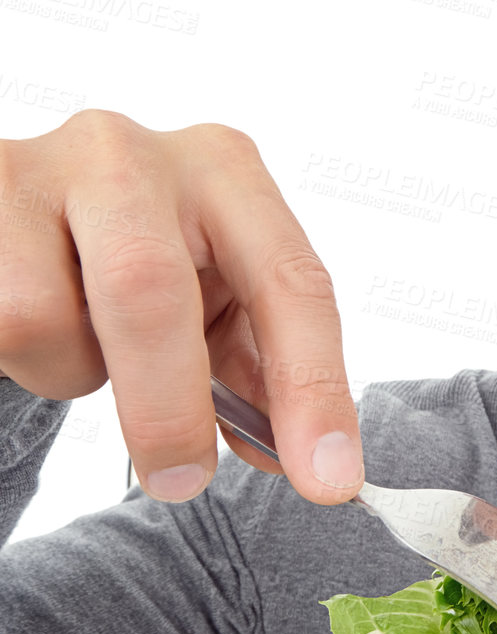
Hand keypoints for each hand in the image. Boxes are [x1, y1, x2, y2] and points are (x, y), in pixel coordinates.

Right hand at [0, 109, 361, 503]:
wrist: (29, 217)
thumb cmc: (141, 264)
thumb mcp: (215, 304)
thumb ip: (259, 375)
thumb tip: (295, 459)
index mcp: (224, 171)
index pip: (290, 281)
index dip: (314, 388)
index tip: (328, 478)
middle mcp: (132, 153)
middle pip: (150, 290)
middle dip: (168, 407)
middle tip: (183, 480)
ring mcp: (36, 169)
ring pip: (44, 318)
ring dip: (71, 371)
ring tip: (83, 345)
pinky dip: (21, 357)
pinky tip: (31, 318)